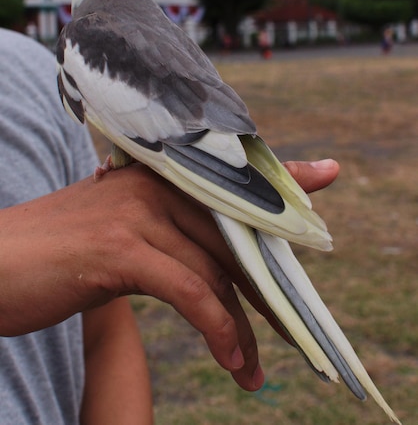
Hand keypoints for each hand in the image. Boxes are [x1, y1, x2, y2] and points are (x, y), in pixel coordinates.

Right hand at [0, 159, 338, 391]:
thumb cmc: (52, 255)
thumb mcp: (114, 234)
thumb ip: (160, 234)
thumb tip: (205, 263)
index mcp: (152, 178)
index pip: (228, 178)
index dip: (280, 175)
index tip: (325, 172)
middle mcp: (151, 186)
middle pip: (231, 232)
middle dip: (267, 282)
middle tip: (292, 325)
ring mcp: (136, 213)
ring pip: (215, 268)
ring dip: (242, 324)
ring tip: (253, 368)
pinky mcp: (120, 249)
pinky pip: (190, 290)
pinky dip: (218, 328)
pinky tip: (231, 361)